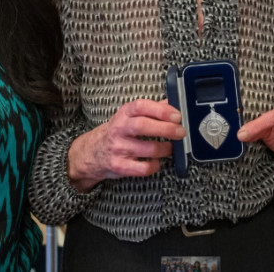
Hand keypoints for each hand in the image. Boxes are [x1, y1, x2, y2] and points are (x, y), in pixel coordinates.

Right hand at [67, 99, 184, 191]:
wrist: (93, 152)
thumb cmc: (118, 132)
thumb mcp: (130, 116)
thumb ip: (152, 109)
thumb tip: (173, 103)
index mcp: (125, 114)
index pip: (141, 106)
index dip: (161, 110)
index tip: (177, 115)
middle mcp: (120, 129)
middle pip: (143, 126)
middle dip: (166, 129)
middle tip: (180, 132)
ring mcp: (119, 148)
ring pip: (147, 149)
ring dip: (165, 149)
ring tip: (170, 147)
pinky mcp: (119, 166)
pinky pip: (143, 168)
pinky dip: (154, 165)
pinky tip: (156, 161)